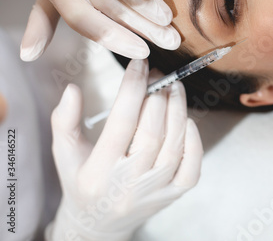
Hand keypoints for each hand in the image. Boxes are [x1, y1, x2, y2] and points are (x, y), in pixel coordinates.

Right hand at [46, 60, 201, 240]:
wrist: (99, 224)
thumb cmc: (81, 182)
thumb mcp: (64, 153)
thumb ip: (64, 121)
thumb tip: (73, 89)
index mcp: (98, 172)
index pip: (121, 122)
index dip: (132, 88)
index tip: (139, 64)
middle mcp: (128, 185)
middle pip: (152, 132)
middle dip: (157, 96)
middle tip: (159, 75)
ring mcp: (153, 193)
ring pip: (174, 146)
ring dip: (177, 111)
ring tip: (174, 87)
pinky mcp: (172, 196)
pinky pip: (191, 168)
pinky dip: (194, 142)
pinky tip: (187, 120)